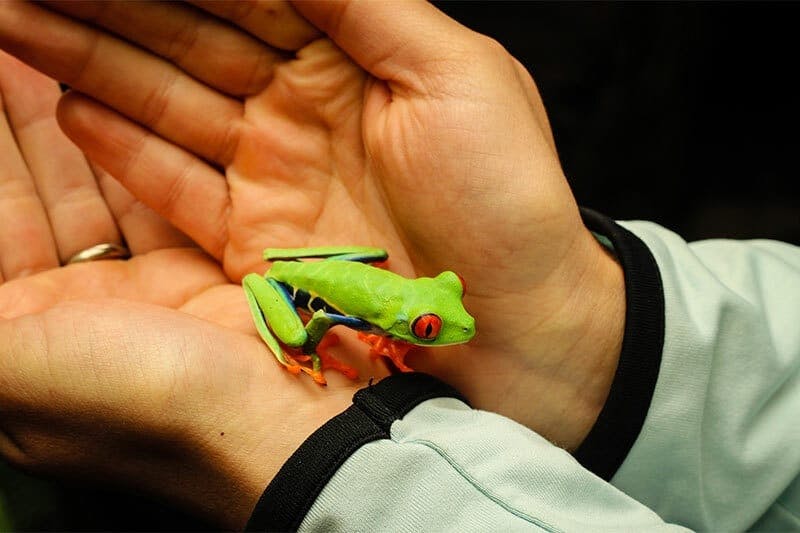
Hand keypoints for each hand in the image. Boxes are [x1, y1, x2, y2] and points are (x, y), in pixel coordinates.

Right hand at [0, 0, 623, 447]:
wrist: (518, 329)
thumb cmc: (507, 202)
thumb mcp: (454, 74)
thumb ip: (363, 1)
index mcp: (353, 56)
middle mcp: (303, 109)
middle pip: (186, 38)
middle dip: (106, 8)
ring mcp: (274, 175)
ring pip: (166, 102)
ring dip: (89, 63)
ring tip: (17, 25)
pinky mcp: (255, 242)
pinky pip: (173, 183)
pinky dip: (120, 145)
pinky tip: (66, 104)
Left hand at [0, 51, 384, 527]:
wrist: (266, 427)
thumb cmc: (132, 405)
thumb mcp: (8, 371)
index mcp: (11, 344)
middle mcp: (63, 318)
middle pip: (20, 205)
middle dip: (5, 136)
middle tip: (0, 56)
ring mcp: (131, 295)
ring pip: (83, 194)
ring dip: (55, 131)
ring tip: (29, 60)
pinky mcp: (188, 275)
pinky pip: (145, 202)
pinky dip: (125, 155)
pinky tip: (98, 104)